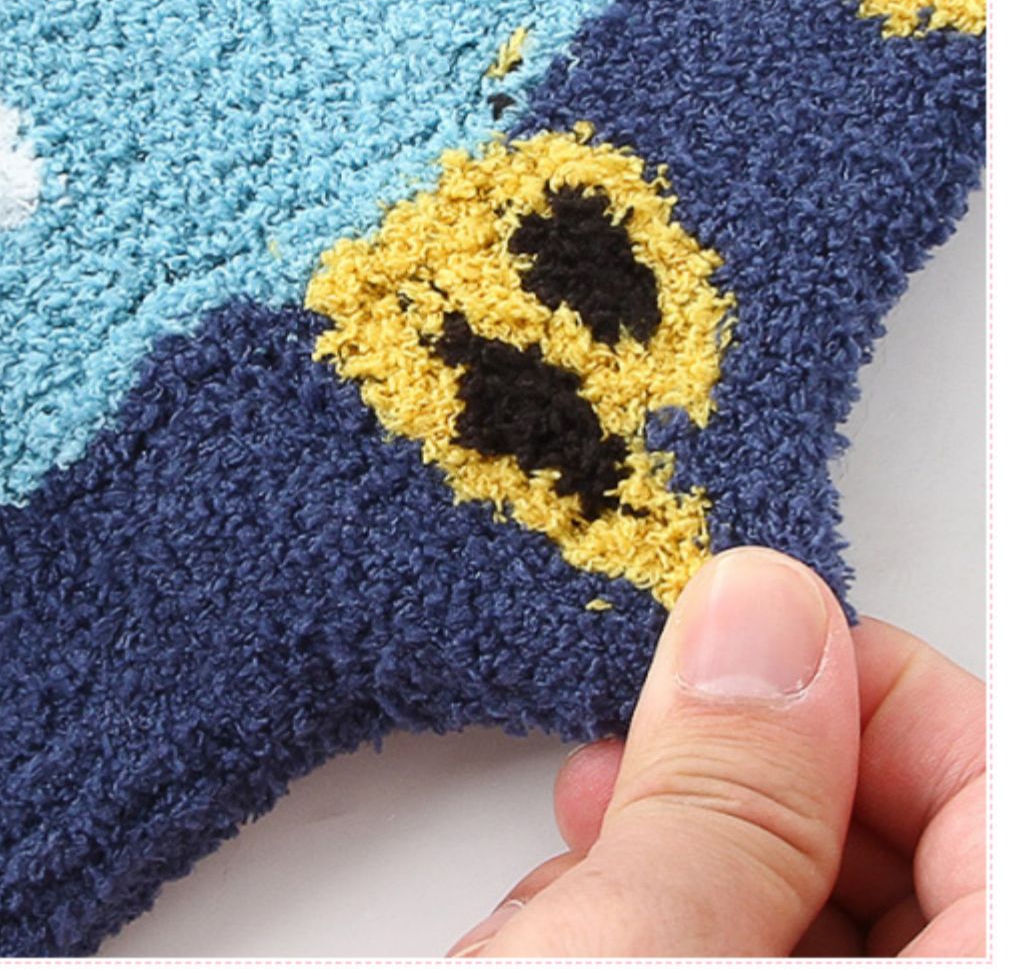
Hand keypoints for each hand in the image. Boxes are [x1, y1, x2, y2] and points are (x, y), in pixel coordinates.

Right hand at [447, 547, 985, 956]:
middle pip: (893, 845)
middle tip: (644, 747)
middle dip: (746, 780)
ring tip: (581, 851)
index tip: (753, 646)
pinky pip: (729, 951)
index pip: (993, 790)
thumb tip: (764, 617)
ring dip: (669, 854)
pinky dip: (642, 924)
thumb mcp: (633, 962)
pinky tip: (558, 925)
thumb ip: (718, 791)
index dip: (874, 691)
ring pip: (797, 904)